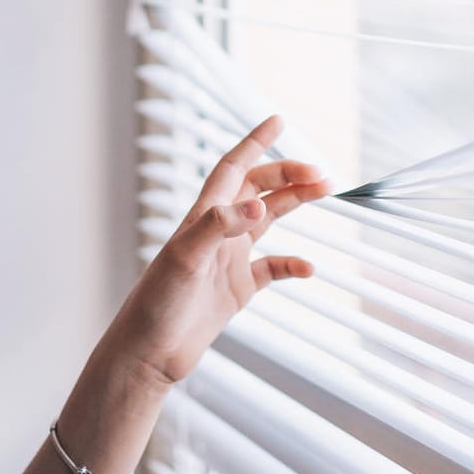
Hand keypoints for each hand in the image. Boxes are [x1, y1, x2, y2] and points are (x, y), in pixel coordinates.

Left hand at [101, 114, 332, 386]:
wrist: (149, 354)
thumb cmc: (156, 305)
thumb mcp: (186, 259)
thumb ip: (220, 227)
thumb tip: (260, 205)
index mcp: (202, 217)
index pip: (233, 168)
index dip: (255, 142)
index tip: (278, 120)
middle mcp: (217, 232)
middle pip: (257, 189)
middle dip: (288, 174)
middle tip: (322, 173)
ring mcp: (228, 260)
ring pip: (268, 220)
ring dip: (295, 204)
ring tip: (325, 192)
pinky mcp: (236, 289)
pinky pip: (271, 268)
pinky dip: (292, 264)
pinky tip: (308, 268)